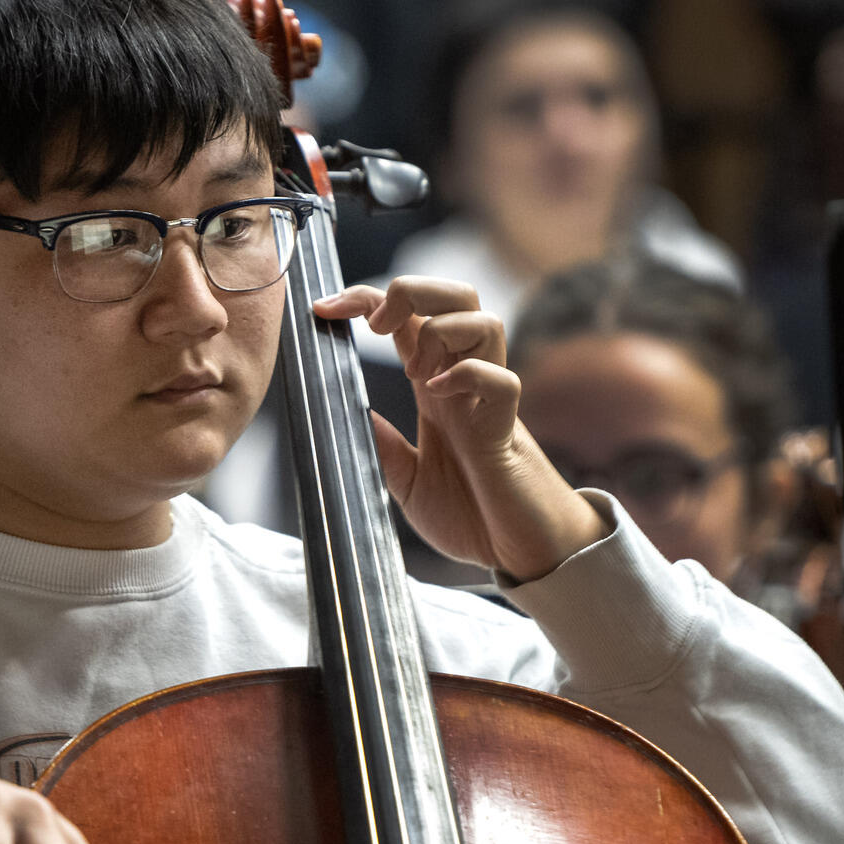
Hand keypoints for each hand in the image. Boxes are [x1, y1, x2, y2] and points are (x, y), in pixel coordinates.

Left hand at [313, 277, 605, 582]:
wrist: (519, 554)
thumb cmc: (473, 517)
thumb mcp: (408, 484)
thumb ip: (383, 448)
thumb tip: (348, 412)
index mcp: (436, 388)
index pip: (407, 319)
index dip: (366, 300)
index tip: (324, 309)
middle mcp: (463, 383)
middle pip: (456, 296)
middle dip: (413, 290)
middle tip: (377, 326)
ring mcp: (488, 401)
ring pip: (484, 321)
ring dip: (439, 331)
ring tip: (416, 373)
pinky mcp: (507, 429)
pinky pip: (500, 380)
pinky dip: (468, 374)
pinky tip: (440, 392)